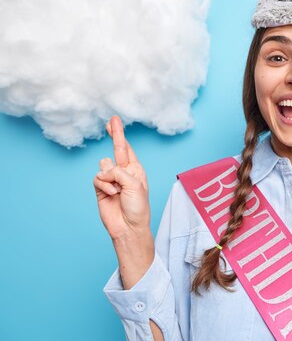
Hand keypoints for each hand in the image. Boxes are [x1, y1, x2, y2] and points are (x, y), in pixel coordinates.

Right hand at [93, 115, 150, 240]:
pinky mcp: (100, 188)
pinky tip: (111, 193)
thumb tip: (103, 169)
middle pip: (115, 149)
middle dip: (114, 135)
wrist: (128, 226)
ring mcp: (111, 180)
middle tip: (110, 122)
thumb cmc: (137, 207)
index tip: (115, 120)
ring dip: (111, 177)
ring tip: (118, 190)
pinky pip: (98, 177)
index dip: (120, 134)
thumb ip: (119, 171)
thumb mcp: (135, 184)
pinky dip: (104, 185)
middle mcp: (123, 172)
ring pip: (104, 165)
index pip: (126, 148)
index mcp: (135, 169)